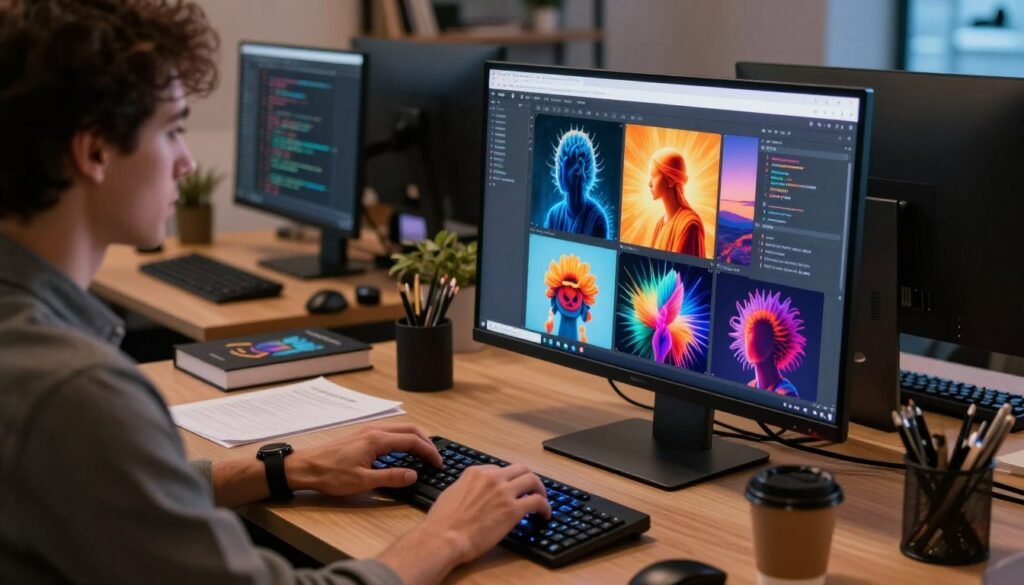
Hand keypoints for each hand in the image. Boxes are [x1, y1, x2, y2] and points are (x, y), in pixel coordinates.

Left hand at [286, 423, 442, 496]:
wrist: (306, 467)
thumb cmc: (331, 475)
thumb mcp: (363, 481)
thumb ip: (391, 477)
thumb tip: (413, 474)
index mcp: (377, 440)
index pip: (412, 441)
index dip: (429, 452)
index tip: (438, 464)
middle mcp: (375, 430)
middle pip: (410, 429)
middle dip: (426, 442)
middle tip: (435, 458)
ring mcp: (368, 430)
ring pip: (400, 428)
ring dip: (415, 439)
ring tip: (423, 454)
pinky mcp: (362, 435)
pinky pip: (390, 431)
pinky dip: (403, 438)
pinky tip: (402, 451)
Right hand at [421, 463, 550, 564]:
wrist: (444, 537)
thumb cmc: (442, 522)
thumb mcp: (451, 494)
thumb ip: (466, 488)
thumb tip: (473, 493)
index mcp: (475, 473)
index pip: (499, 470)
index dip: (507, 480)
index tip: (511, 489)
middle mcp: (492, 478)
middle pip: (520, 469)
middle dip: (528, 478)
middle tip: (532, 489)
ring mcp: (504, 492)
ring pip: (532, 480)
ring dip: (540, 489)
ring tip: (542, 500)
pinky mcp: (513, 509)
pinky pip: (537, 501)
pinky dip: (545, 507)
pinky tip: (544, 515)